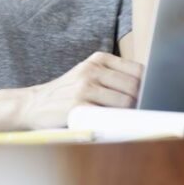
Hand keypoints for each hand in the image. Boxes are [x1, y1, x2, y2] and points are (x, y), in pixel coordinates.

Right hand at [17, 52, 142, 129]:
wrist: (34, 104)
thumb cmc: (67, 92)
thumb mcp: (88, 74)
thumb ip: (113, 76)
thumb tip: (148, 89)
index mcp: (98, 59)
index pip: (137, 69)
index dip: (148, 85)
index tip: (149, 97)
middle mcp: (92, 70)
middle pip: (134, 86)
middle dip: (141, 102)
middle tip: (137, 113)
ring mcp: (85, 87)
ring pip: (125, 101)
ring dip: (130, 114)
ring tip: (124, 120)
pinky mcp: (79, 106)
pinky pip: (109, 115)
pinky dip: (116, 122)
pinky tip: (113, 125)